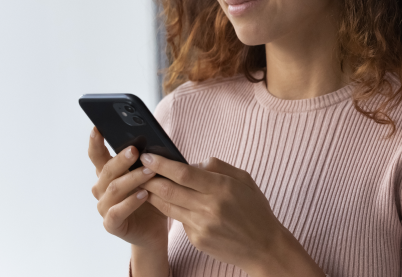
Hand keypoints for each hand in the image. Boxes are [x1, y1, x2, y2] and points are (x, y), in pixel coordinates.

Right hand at [88, 127, 167, 248]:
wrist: (153, 230)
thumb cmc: (151, 199)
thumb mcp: (151, 176)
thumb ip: (149, 161)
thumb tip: (157, 142)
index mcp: (108, 174)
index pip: (97, 155)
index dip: (95, 142)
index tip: (98, 128)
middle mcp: (102, 189)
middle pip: (107, 170)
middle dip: (121, 159)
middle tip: (135, 150)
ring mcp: (105, 207)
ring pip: (114, 189)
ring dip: (132, 178)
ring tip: (150, 172)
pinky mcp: (111, 224)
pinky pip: (117, 212)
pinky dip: (130, 202)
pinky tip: (144, 195)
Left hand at [139, 155, 323, 275]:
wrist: (264, 247)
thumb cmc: (255, 210)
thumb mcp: (244, 180)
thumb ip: (218, 167)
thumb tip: (193, 162)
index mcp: (221, 188)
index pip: (183, 173)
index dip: (162, 163)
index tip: (148, 155)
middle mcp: (209, 207)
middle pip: (169, 189)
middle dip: (150, 177)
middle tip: (137, 167)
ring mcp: (201, 225)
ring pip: (168, 206)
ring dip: (153, 193)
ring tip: (144, 182)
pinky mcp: (197, 239)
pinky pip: (180, 219)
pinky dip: (172, 208)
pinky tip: (166, 201)